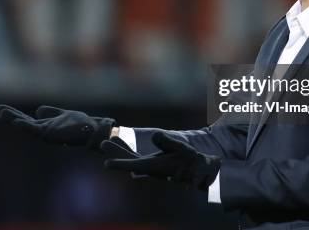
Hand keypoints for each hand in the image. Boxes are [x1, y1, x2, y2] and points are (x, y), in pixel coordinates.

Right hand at [0, 104, 114, 149]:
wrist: (93, 131)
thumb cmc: (80, 125)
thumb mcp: (62, 115)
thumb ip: (51, 112)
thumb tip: (38, 110)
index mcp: (46, 126)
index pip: (27, 120)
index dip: (15, 114)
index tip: (1, 108)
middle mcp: (44, 131)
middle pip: (24, 123)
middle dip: (11, 117)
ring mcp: (47, 133)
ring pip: (27, 127)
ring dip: (15, 120)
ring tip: (2, 113)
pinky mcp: (51, 134)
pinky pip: (35, 130)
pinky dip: (25, 126)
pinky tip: (16, 121)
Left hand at [102, 131, 220, 188]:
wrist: (204, 172)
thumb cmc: (194, 160)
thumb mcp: (182, 148)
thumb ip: (168, 142)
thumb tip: (154, 136)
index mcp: (156, 167)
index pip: (134, 163)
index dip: (120, 162)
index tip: (105, 164)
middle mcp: (152, 170)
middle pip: (131, 160)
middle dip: (117, 152)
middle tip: (103, 142)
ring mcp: (154, 169)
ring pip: (133, 160)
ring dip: (123, 151)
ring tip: (110, 141)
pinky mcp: (157, 167)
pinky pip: (139, 160)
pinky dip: (130, 153)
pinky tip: (124, 147)